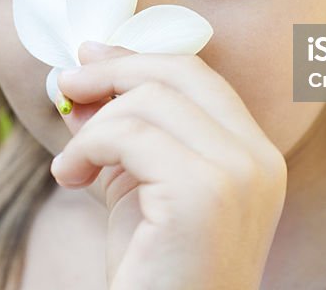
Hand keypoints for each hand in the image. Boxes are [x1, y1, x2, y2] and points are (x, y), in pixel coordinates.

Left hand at [51, 41, 287, 289]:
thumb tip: (84, 78)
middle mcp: (259, 160)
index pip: (200, 77)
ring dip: (93, 124)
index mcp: (256, 156)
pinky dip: (86, 147)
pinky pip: (130, 135)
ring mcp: (238, 175)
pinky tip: (69, 177)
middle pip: (180, 72)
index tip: (91, 55)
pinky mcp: (203, 195)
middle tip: (66, 83)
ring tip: (70, 165)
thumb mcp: (138, 188)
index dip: (140, 58)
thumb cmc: (154, 272)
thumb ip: (123, 134)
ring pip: (150, 100)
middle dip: (114, 68)